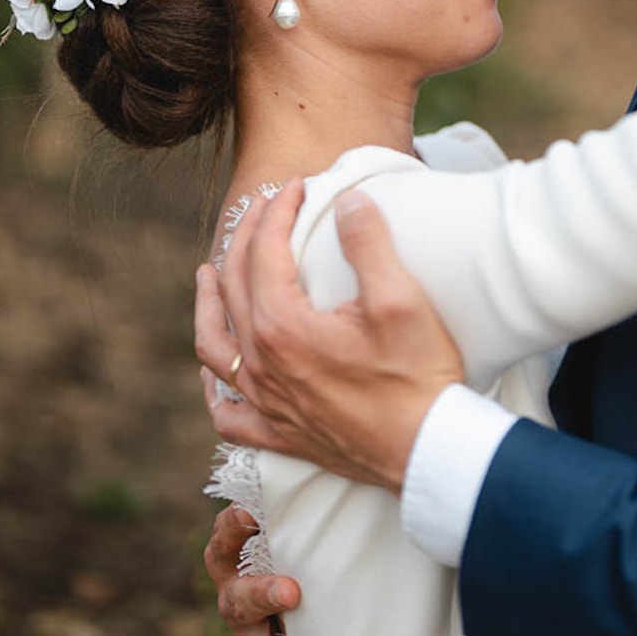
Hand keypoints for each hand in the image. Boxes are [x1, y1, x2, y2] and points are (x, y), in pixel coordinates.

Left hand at [194, 180, 464, 493]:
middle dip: (247, 238)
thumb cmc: (418, 376)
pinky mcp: (280, 435)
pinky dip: (215, 389)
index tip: (296, 185)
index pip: (266, 252)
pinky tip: (215, 375)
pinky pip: (228, 414)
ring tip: (208, 274)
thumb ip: (368, 243)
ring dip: (208, 304)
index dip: (278, 211)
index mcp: (284, 327)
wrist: (428, 450)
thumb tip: (348, 201)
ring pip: (214, 347)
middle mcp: (262, 365)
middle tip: (263, 207)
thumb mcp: (401, 300)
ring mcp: (267, 403)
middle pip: (235, 288)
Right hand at [203, 503, 345, 635]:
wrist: (319, 587)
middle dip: (261, 596)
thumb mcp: (306, 518)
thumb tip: (329, 454)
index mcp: (238, 563)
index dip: (229, 532)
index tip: (247, 514)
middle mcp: (241, 606)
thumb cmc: (310, 538)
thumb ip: (307, 496)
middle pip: (237, 605)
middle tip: (291, 590)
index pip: (222, 546)